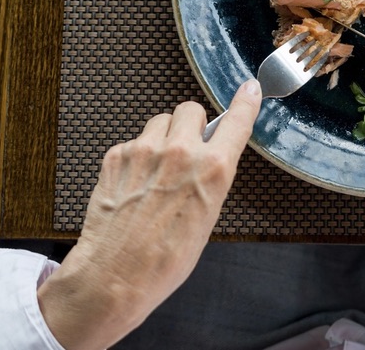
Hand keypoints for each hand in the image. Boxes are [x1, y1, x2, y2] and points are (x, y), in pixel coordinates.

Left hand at [37, 80, 262, 349]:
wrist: (115, 275)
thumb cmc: (164, 259)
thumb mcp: (207, 217)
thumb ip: (210, 176)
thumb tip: (210, 156)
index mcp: (212, 169)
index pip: (236, 121)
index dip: (245, 102)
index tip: (250, 89)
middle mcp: (179, 152)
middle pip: (190, 109)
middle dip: (191, 125)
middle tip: (187, 148)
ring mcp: (144, 150)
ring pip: (159, 121)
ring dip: (163, 137)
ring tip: (158, 170)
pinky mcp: (116, 156)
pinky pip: (134, 141)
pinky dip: (137, 156)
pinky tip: (135, 184)